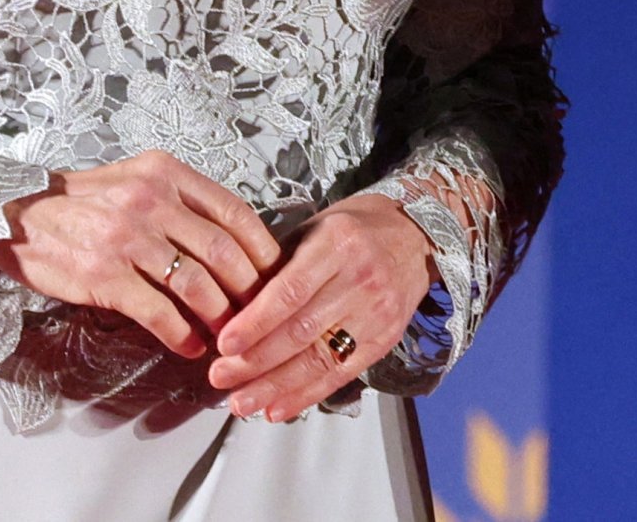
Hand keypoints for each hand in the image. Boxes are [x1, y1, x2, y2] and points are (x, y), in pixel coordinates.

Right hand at [0, 150, 283, 360]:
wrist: (14, 215)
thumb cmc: (80, 203)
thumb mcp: (134, 180)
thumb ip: (179, 201)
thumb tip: (229, 241)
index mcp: (165, 172)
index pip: (234, 212)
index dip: (262, 250)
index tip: (274, 276)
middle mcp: (150, 199)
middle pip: (223, 252)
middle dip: (248, 291)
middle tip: (258, 315)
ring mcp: (127, 237)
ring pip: (197, 284)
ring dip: (219, 317)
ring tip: (227, 336)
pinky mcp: (104, 275)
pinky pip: (158, 311)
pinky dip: (181, 334)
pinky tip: (189, 345)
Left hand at [206, 192, 434, 420]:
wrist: (416, 237)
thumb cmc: (356, 229)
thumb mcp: (315, 228)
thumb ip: (278, 265)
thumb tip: (233, 309)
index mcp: (338, 243)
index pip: (290, 291)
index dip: (255, 323)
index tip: (223, 344)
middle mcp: (361, 278)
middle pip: (301, 331)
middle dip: (256, 361)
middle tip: (220, 377)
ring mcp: (377, 312)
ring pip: (320, 359)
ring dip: (276, 386)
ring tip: (242, 402)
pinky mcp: (386, 339)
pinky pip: (341, 374)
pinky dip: (306, 395)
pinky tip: (277, 408)